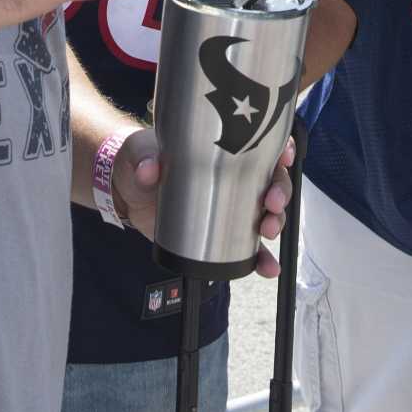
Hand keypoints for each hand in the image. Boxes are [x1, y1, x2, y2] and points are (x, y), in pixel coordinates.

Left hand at [114, 128, 295, 278]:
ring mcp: (230, 205)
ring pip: (266, 212)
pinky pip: (248, 246)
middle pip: (271, 180)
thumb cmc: (140, 159)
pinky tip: (268, 268)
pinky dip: (261, 258)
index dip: (280, 148)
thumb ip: (144, 159)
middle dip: (280, 192)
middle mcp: (234, 175)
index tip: (283, 158)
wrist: (128, 190)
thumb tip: (149, 170)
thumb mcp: (140, 152)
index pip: (260, 143)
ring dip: (276, 222)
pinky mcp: (220, 231)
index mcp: (221, 148)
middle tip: (271, 205)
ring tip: (268, 232)